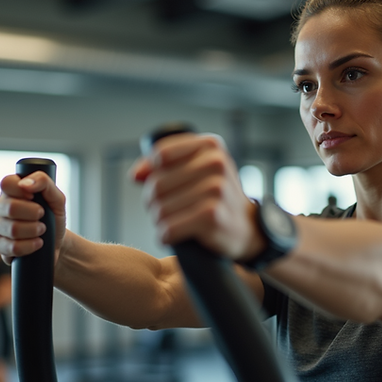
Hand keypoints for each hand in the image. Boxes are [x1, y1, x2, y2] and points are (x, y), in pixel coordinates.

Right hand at [0, 171, 66, 263]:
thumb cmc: (53, 217)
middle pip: (10, 207)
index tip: (34, 197)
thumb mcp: (56, 198)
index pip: (7, 183)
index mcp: (11, 191)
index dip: (22, 190)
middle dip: (33, 213)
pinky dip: (30, 246)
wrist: (56, 242)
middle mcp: (0, 207)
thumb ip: (44, 182)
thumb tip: (25, 183)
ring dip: (34, 230)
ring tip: (42, 230)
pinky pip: (12, 247)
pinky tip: (37, 243)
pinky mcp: (0, 246)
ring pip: (12, 229)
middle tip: (42, 215)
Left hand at [132, 133, 262, 259]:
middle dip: (154, 202)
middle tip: (168, 210)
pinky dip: (165, 236)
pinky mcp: (212, 216)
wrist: (247, 228)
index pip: (159, 155)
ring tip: (174, 222)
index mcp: (210, 145)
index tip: (162, 187)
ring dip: (160, 221)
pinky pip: (168, 229)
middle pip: (156, 185)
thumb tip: (135, 176)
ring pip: (160, 209)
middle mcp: (215, 163)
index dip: (151, 174)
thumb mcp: (196, 170)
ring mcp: (216, 189)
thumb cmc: (216, 198)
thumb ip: (163, 165)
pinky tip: (175, 236)